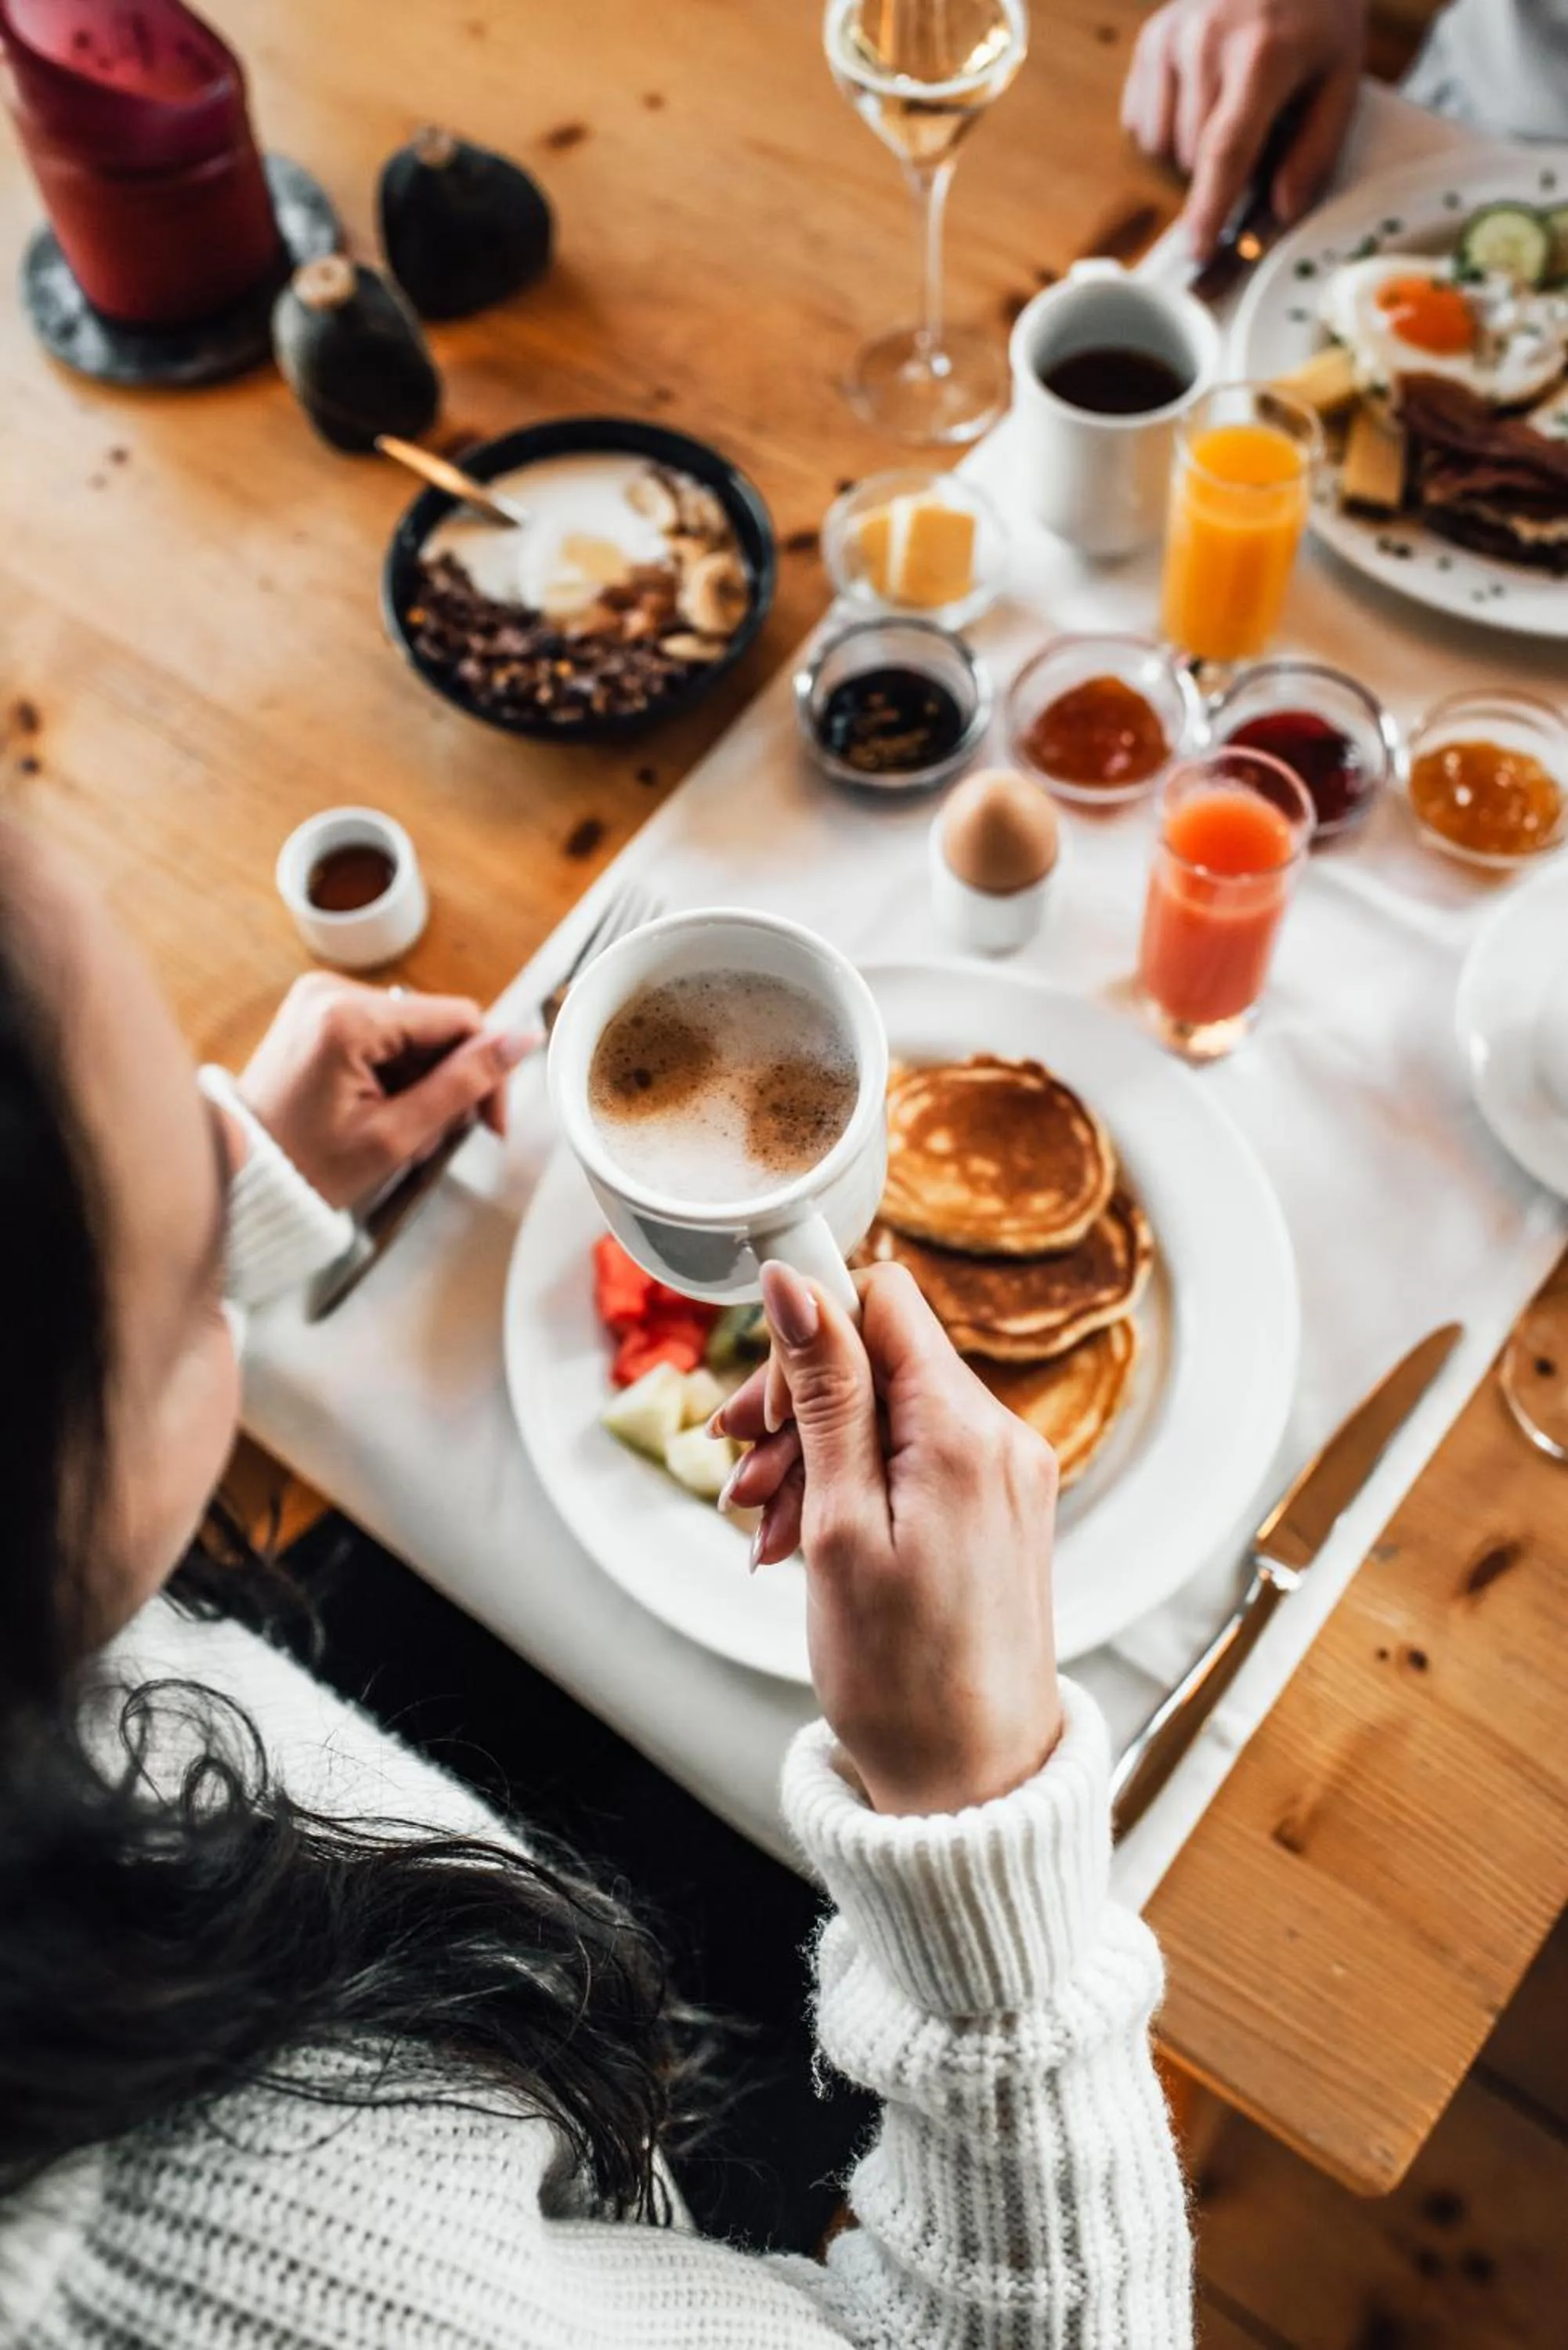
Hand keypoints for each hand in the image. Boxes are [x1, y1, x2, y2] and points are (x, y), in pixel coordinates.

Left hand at [238, 973, 533, 1208]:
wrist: (242, 1175)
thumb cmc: (307, 1166)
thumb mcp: (396, 1135)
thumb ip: (464, 1083)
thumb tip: (522, 1039)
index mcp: (348, 1017)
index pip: (458, 1018)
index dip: (487, 1068)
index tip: (489, 1122)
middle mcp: (331, 991)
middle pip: (435, 1024)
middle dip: (448, 1082)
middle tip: (435, 1138)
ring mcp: (320, 998)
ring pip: (414, 1032)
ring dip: (423, 1082)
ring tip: (403, 1133)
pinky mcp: (317, 1011)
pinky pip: (384, 1033)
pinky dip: (395, 1073)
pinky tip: (384, 1111)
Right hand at [716, 1261, 1062, 1816]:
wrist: (972, 1785)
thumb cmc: (901, 1677)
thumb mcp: (838, 1524)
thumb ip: (825, 1394)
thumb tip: (796, 1283)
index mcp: (963, 1431)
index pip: (882, 1298)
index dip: (807, 1331)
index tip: (757, 1405)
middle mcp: (1000, 1438)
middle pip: (880, 1358)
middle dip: (797, 1409)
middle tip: (741, 1482)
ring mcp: (1005, 1476)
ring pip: (888, 1413)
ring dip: (814, 1457)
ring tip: (768, 1534)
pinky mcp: (997, 1511)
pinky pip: (914, 1461)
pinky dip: (853, 1488)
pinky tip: (807, 1545)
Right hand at [1121, 0, 1365, 259]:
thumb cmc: (1318, 20)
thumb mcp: (1342, 77)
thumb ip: (1316, 149)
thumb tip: (1281, 211)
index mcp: (1262, 53)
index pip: (1225, 149)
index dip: (1210, 208)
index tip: (1198, 251)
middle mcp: (1206, 40)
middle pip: (1191, 156)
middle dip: (1218, 170)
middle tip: (1255, 135)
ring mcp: (1172, 37)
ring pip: (1161, 146)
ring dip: (1189, 152)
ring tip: (1226, 112)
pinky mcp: (1150, 40)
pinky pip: (1142, 122)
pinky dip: (1168, 127)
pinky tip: (1200, 97)